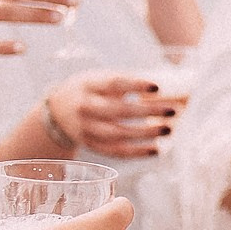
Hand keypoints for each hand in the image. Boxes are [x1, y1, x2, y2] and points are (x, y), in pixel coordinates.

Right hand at [48, 71, 179, 158]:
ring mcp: (86, 129)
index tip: (157, 87)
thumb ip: (127, 82)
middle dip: (148, 111)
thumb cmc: (90, 90)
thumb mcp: (101, 78)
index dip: (135, 85)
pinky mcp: (90, 145)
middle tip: (173, 110)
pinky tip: (156, 149)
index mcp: (88, 85)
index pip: (113, 84)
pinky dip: (137, 152)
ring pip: (117, 134)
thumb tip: (168, 84)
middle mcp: (84, 107)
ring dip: (145, 133)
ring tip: (168, 129)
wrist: (57, 110)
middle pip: (118, 110)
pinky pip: (115, 152)